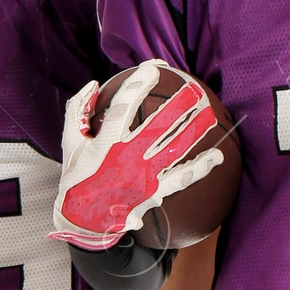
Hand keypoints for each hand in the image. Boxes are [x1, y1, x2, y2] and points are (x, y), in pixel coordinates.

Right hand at [52, 61, 226, 250]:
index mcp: (107, 143)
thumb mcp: (71, 143)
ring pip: (176, 148)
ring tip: (210, 113)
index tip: (153, 67)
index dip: (139, 84)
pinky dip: (201, 168)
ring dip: (195, 130)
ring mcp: (145, 176)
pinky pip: (183, 178)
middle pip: (160, 126)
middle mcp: (129, 158)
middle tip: (193, 89)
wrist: (84, 222)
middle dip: (178, 105)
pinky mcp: (156, 192)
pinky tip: (218, 157)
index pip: (125, 105)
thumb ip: (78, 111)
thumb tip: (94, 84)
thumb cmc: (76, 178)